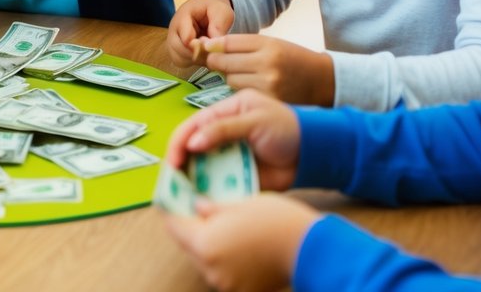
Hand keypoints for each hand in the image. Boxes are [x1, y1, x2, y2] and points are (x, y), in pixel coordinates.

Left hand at [162, 193, 318, 291]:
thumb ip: (210, 207)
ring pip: (205, 258)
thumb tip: (196, 206)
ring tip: (220, 223)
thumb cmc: (276, 221)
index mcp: (205, 244)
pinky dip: (225, 256)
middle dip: (190, 226)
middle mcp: (210, 268)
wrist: (311, 248)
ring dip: (208, 242)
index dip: (170, 208)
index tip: (170, 198)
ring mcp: (225, 283)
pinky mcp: (241, 290)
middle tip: (195, 207)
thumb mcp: (238, 203)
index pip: (174, 226)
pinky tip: (237, 241)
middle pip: (188, 244)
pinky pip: (223, 270)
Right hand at [166, 89, 300, 190]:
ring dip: (192, 179)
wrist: (314, 154)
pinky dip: (209, 192)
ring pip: (202, 167)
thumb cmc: (288, 128)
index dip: (179, 142)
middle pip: (192, 148)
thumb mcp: (256, 121)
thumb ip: (224, 129)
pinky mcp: (237, 175)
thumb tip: (192, 142)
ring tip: (182, 194)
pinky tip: (200, 200)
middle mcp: (222, 134)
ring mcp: (229, 156)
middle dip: (181, 163)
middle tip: (173, 181)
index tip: (173, 161)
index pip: (194, 125)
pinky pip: (218, 183)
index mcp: (225, 112)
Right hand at [167, 0, 235, 65]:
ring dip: (196, 59)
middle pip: (179, 50)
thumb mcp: (221, 11)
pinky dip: (193, 62)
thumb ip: (218, 25)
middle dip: (198, 54)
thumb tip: (214, 45)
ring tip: (208, 52)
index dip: (199, 46)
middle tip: (211, 50)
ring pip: (179, 59)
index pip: (185, 37)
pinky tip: (203, 55)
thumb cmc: (214, 8)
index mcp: (183, 16)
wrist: (207, 7)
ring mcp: (173, 41)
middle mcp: (174, 30)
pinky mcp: (176, 50)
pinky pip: (181, 62)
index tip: (210, 45)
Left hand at [200, 34, 334, 105]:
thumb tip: (211, 46)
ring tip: (243, 74)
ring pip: (230, 79)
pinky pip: (241, 93)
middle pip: (225, 62)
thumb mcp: (272, 43)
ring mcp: (268, 85)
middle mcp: (267, 64)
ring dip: (230, 76)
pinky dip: (241, 89)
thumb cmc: (293, 59)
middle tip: (216, 61)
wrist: (322, 80)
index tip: (206, 47)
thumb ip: (243, 45)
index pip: (229, 42)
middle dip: (216, 61)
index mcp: (269, 45)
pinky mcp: (268, 102)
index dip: (213, 45)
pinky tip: (250, 86)